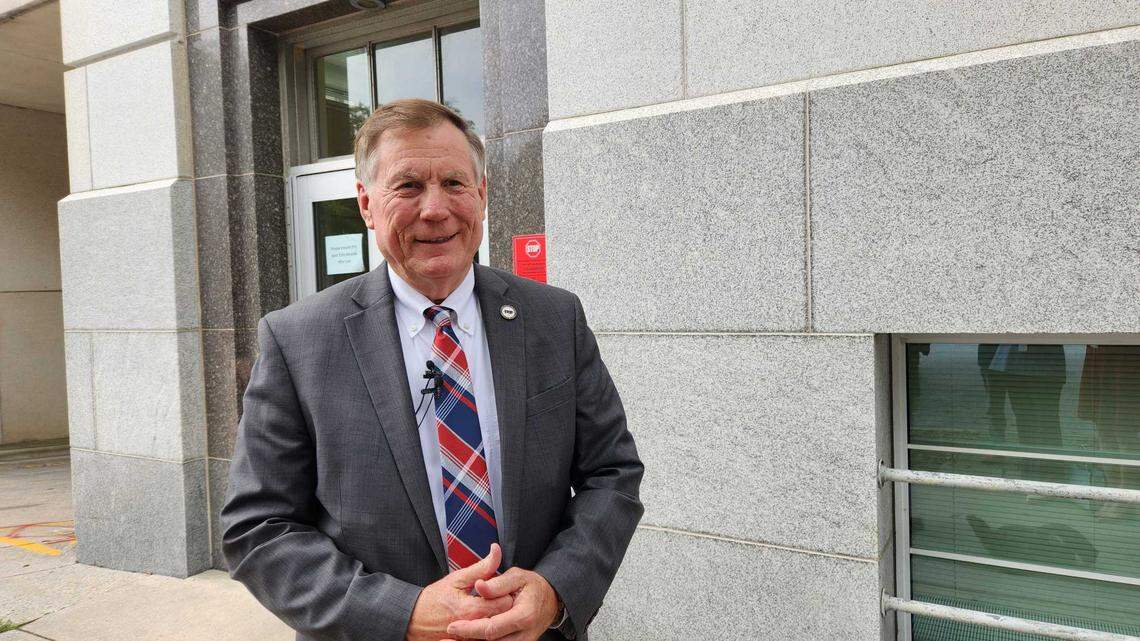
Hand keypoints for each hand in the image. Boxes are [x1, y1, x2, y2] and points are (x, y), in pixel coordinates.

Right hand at [406, 544, 513, 640]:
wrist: (412, 619)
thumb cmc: (434, 598)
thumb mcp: (457, 578)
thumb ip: (481, 567)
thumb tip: (496, 550)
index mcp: (472, 609)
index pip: (506, 602)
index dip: (505, 591)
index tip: (499, 586)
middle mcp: (474, 627)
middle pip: (504, 616)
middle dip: (503, 604)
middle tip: (495, 596)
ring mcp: (471, 638)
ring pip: (497, 628)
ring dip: (496, 616)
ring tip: (488, 607)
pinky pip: (486, 636)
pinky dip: (487, 627)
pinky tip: (482, 618)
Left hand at [444, 568, 560, 640]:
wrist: (550, 599)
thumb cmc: (532, 586)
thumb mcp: (517, 576)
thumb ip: (498, 583)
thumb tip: (480, 587)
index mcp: (524, 615)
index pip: (493, 628)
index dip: (471, 629)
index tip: (452, 627)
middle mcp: (525, 635)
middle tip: (446, 639)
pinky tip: (467, 640)